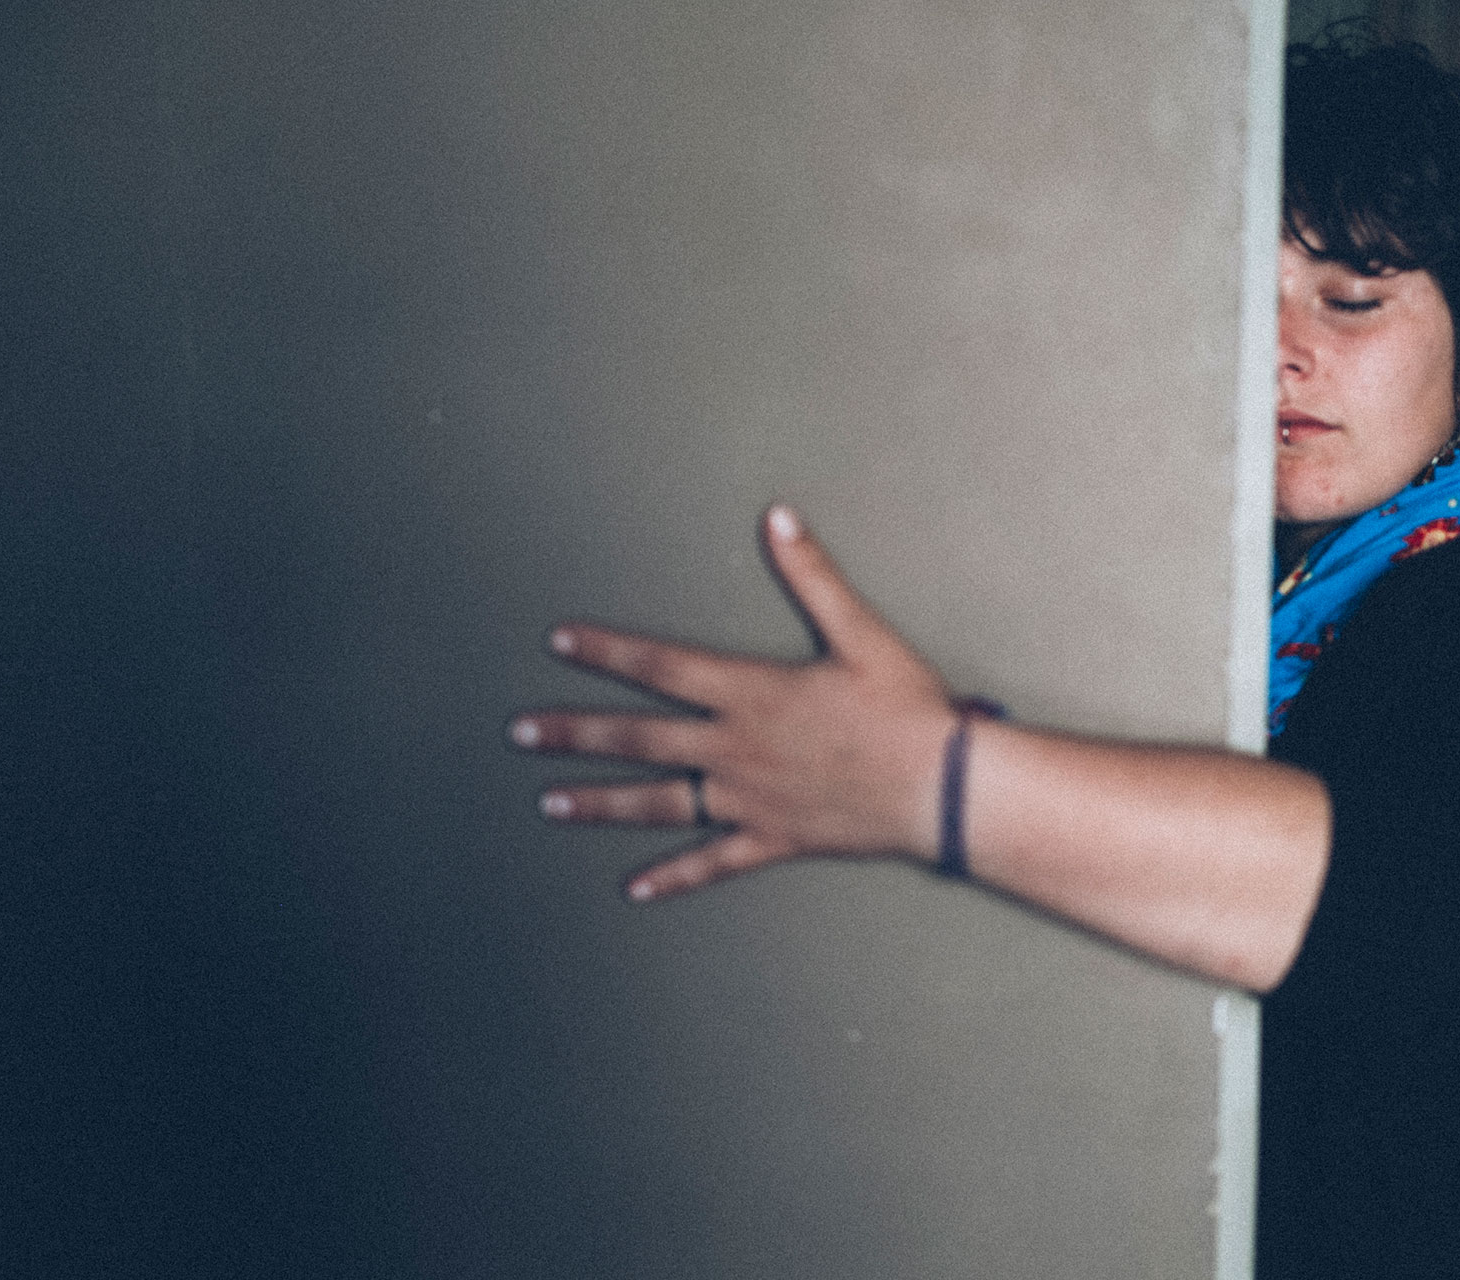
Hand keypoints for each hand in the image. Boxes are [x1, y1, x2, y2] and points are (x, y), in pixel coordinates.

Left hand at [509, 505, 956, 900]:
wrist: (940, 787)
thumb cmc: (907, 709)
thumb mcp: (861, 632)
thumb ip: (812, 575)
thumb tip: (777, 520)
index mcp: (749, 692)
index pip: (659, 665)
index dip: (606, 650)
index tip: (560, 641)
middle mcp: (734, 748)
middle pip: (636, 737)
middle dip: (573, 732)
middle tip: (519, 732)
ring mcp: (747, 799)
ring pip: (656, 801)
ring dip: (598, 801)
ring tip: (550, 802)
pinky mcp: (772, 838)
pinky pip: (711, 862)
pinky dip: (672, 876)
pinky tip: (635, 887)